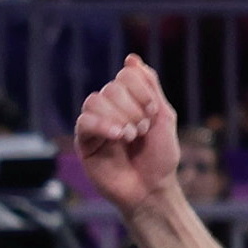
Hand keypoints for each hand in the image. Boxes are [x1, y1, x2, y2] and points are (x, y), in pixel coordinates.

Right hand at [77, 54, 179, 209]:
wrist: (151, 189)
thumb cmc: (160, 157)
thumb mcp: (163, 117)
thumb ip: (150, 87)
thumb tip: (131, 58)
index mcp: (131, 101)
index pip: (126, 75)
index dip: (140, 90)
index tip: (153, 112)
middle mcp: (111, 109)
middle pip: (112, 87)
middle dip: (132, 107)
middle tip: (142, 129)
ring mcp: (96, 124)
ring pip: (95, 101)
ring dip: (119, 117)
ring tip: (131, 136)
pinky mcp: (85, 141)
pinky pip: (84, 121)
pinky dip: (103, 124)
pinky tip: (118, 136)